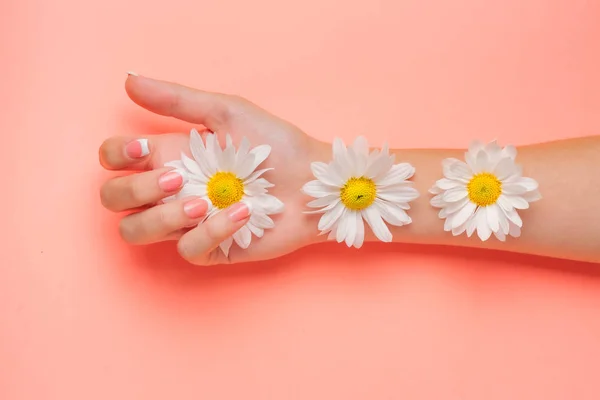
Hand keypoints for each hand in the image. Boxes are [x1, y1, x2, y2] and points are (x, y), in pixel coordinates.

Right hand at [100, 74, 326, 264]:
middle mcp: (172, 190)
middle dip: (134, 189)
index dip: (114, 156)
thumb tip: (128, 79)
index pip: (113, 159)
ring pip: (136, 231)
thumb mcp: (228, 113)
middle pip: (113, 198)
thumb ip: (178, 100)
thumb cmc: (276, 145)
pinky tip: (241, 213)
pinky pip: (186, 249)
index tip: (142, 150)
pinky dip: (210, 231)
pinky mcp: (210, 248)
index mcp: (171, 154)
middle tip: (177, 178)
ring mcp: (188, 222)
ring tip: (201, 201)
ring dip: (161, 216)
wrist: (313, 182)